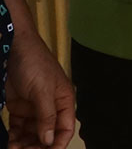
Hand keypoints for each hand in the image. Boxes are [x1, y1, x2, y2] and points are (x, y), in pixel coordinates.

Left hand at [5, 31, 74, 148]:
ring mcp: (34, 108)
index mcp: (64, 101)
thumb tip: (49, 139)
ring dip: (24, 144)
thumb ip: (47, 116)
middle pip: (47, 135)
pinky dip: (13, 138)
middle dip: (37, 146)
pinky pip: (18, 129)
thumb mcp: (42, 90)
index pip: (65, 129)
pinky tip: (8, 143)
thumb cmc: (35, 63)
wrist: (14, 49)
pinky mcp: (19, 108)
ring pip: (32, 134)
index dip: (57, 144)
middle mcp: (51, 107)